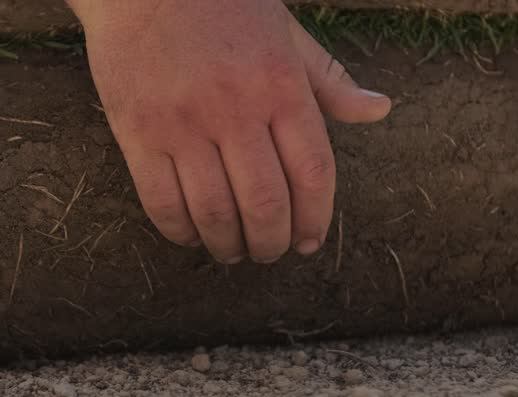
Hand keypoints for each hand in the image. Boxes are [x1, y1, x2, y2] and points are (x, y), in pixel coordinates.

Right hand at [67, 0, 390, 263]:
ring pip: (215, 212)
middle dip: (272, 243)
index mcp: (279, 84)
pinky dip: (181, 231)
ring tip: (232, 250)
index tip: (309, 242)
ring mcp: (183, 124)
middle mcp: (235, 108)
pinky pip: (163, 203)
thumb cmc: (220, 4)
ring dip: (228, 245)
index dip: (316, 218)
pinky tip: (192, 234)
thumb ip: (328, 80)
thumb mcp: (285, 32)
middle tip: (269, 252)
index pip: (313, 171)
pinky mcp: (138, 133)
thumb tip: (379, 111)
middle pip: (266, 204)